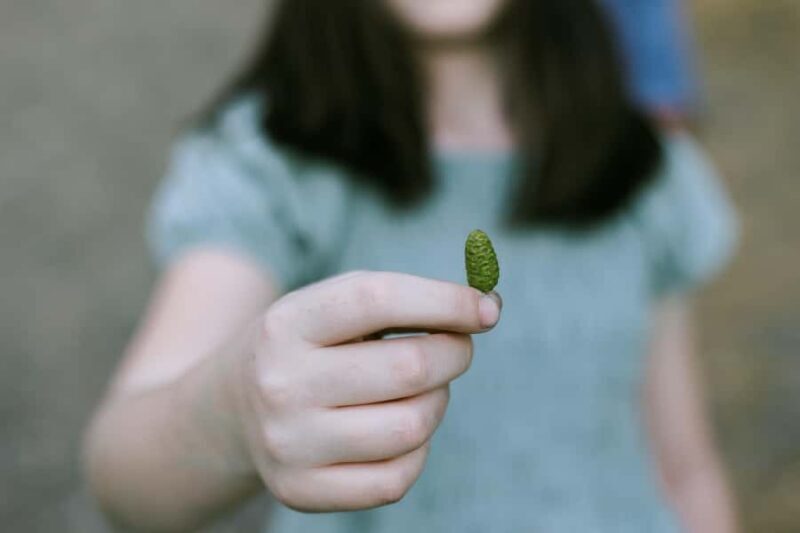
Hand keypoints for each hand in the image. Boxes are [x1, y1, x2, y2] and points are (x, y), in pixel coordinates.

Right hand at [231, 271, 501, 511]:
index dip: (445, 301)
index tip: (489, 308)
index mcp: (288, 323)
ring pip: (412, 427)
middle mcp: (281, 384)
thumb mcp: (331, 307)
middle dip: (454, 353)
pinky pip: (397, 479)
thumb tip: (486, 308)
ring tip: (419, 389)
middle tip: (455, 347)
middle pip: (408, 368)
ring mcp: (288, 444)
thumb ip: (401, 300)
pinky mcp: (301, 491)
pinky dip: (417, 451)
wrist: (234, 407)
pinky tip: (398, 428)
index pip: (378, 299)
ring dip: (437, 402)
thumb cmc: (309, 346)